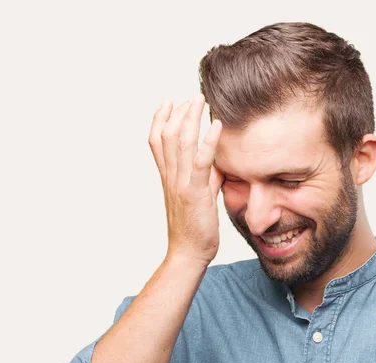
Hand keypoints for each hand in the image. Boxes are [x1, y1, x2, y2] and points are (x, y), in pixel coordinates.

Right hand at [148, 93, 223, 265]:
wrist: (188, 254)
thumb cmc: (195, 229)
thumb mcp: (200, 198)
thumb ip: (206, 179)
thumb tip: (219, 165)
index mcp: (169, 178)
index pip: (157, 142)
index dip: (160, 119)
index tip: (169, 101)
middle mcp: (171, 177)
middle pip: (166, 136)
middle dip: (178, 112)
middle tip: (191, 95)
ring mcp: (181, 184)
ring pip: (179, 143)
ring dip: (190, 118)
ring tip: (200, 100)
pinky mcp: (195, 192)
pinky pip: (200, 162)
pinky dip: (208, 142)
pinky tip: (216, 126)